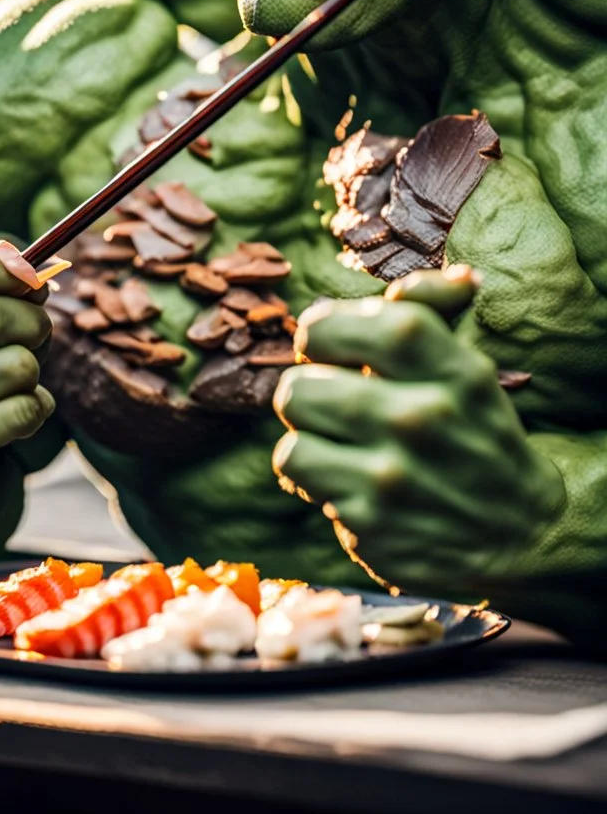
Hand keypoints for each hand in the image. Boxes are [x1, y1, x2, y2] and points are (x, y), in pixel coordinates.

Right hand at [0, 243, 53, 535]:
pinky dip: (35, 413)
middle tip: (37, 342)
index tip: (33, 283)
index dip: (4, 269)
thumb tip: (35, 267)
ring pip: (17, 365)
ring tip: (11, 392)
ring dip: (33, 379)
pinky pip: (24, 410)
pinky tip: (11, 425)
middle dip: (35, 326)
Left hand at [272, 268, 565, 595]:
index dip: (324, 328)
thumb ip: (432, 309)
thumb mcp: (469, 366)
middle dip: (309, 389)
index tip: (328, 343)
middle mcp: (420, 420)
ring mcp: (392, 479)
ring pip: (291, 438)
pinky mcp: (370, 527)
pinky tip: (345, 480)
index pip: (357, 324)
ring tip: (338, 440)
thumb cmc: (478, 434)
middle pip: (299, 385)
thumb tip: (432, 280)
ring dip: (307, 436)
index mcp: (453, 370)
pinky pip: (300, 478)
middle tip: (334, 398)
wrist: (522, 533)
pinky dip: (313, 477)